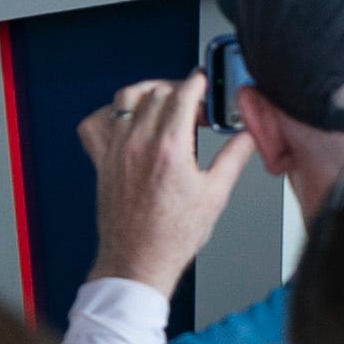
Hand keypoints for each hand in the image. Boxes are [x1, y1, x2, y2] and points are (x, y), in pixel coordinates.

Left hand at [81, 74, 250, 291]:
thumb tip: (248, 135)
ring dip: (148, 94)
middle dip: (180, 91)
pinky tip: (129, 122)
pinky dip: (110, 114)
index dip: (198, 82)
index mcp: (170, 148)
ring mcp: (116, 149)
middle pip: (158, 91)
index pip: (184, 93)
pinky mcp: (101, 160)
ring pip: (127, 97)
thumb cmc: (172, 236)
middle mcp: (138, 143)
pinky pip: (95, 122)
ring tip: (165, 107)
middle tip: (195, 110)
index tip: (205, 83)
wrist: (138, 261)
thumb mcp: (215, 195)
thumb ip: (234, 157)